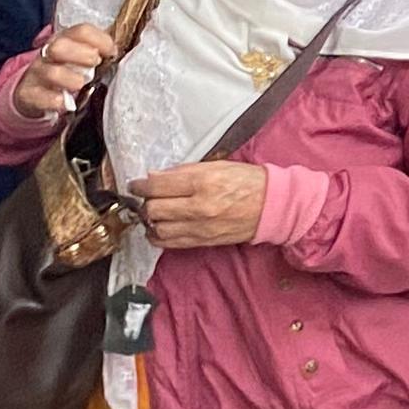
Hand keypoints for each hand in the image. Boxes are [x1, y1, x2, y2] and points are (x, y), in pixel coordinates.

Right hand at [12, 22, 117, 123]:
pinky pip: (37, 96)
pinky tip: (65, 103)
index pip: (81, 31)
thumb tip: (116, 52)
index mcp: (64, 40)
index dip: (99, 39)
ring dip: (69, 78)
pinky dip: (53, 100)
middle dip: (80, 54)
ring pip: (50, 72)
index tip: (112, 52)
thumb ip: (97, 52)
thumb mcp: (80, 59)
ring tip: (80, 84)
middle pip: (59, 46)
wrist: (33, 92)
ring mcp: (36, 73)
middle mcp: (48, 54)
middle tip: (95, 64)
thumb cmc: (66, 71)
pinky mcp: (27, 94)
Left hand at [134, 161, 268, 249]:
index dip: (140, 185)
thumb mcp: (217, 165)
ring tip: (155, 212)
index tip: (136, 185)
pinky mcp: (201, 241)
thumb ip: (184, 171)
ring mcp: (199, 227)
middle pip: (153, 208)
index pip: (157, 186)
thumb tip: (155, 177)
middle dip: (145, 202)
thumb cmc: (247, 181)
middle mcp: (198, 206)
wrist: (272, 206)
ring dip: (151, 220)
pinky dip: (158, 235)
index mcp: (203, 181)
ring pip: (157, 228)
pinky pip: (168, 242)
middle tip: (148, 197)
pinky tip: (161, 227)